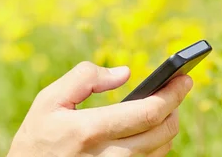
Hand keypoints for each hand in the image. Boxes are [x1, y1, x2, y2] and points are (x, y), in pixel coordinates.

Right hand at [7, 62, 192, 156]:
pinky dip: (155, 144)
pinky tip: (147, 131)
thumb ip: (84, 78)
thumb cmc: (37, 137)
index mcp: (89, 131)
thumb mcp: (48, 100)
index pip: (147, 113)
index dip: (171, 95)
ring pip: (160, 151)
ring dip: (166, 127)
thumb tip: (124, 73)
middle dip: (175, 108)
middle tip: (177, 90)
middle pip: (162, 133)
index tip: (184, 79)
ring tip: (161, 108)